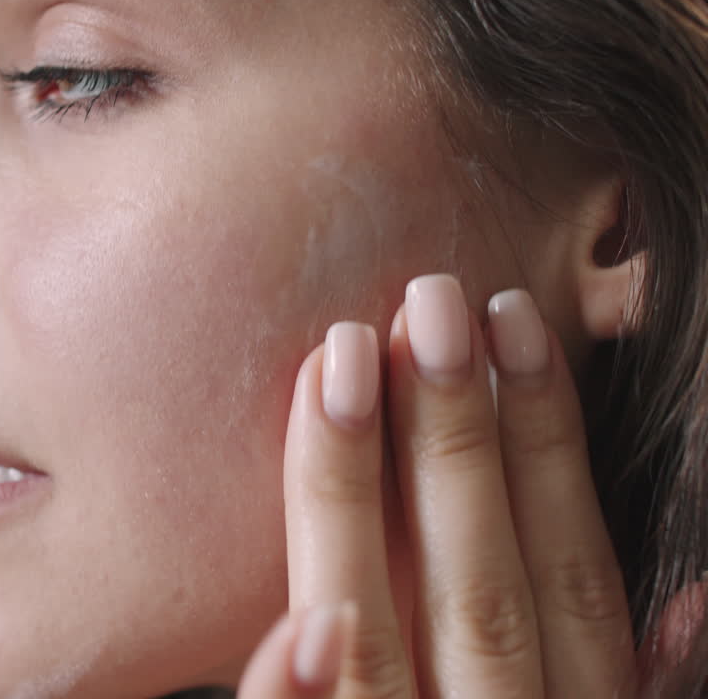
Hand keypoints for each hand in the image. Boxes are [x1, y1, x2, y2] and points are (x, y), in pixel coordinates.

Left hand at [239, 274, 637, 697]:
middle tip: (427, 299)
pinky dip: (291, 692)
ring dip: (354, 498)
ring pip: (374, 642)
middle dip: (453, 436)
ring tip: (345, 357)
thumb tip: (691, 603)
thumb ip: (633, 682)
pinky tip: (294, 620)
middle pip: (479, 589)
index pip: (571, 578)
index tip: (509, 322)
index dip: (549, 447)